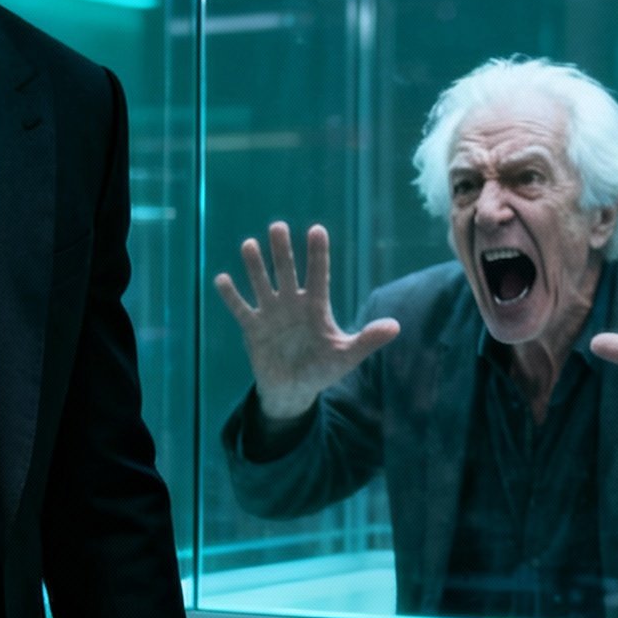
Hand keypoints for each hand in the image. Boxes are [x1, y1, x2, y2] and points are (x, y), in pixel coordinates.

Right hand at [213, 223, 398, 422]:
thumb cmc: (322, 370)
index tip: (317, 230)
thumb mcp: (346, 356)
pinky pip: (240, 308)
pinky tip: (222, 279)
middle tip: (277, 227)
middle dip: (282, 251)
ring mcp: (271, 314)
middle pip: (286, 271)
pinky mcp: (253, 328)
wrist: (293, 390)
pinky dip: (231, 296)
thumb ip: (367, 340)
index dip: (317, 254)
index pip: (318, 274)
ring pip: (262, 283)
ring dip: (255, 266)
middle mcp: (292, 303)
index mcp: (316, 306)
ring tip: (249, 245)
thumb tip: (395, 326)